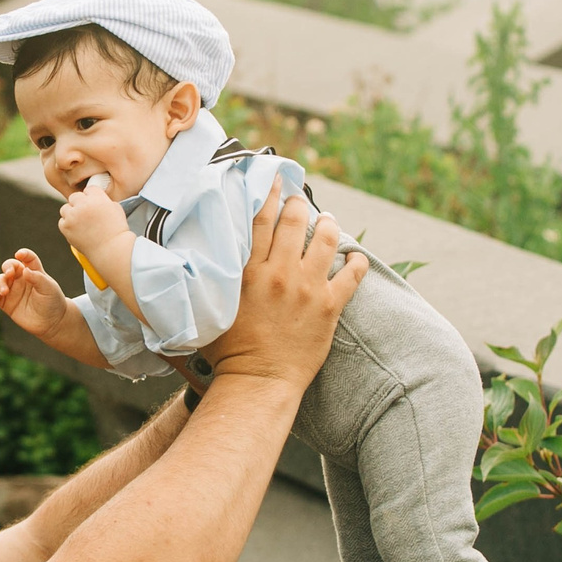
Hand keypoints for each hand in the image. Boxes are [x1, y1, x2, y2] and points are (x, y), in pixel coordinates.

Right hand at [0, 250, 70, 343]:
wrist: (51, 323)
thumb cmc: (52, 302)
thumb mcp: (48, 288)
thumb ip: (37, 278)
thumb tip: (24, 270)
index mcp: (34, 272)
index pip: (28, 258)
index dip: (23, 254)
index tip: (19, 254)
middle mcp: (21, 279)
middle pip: (9, 267)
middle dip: (7, 267)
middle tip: (9, 273)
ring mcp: (13, 291)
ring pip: (0, 280)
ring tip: (4, 291)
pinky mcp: (6, 304)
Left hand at [57, 185, 127, 258]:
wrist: (111, 250)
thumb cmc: (116, 231)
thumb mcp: (116, 209)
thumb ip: (103, 200)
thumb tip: (94, 198)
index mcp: (97, 198)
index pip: (89, 189)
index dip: (92, 197)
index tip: (94, 204)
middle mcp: (83, 205)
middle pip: (75, 197)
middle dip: (80, 204)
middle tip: (86, 214)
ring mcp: (73, 216)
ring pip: (65, 208)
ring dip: (71, 213)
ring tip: (81, 222)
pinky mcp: (66, 227)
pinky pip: (62, 222)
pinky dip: (68, 225)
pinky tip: (77, 230)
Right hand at [203, 181, 367, 394]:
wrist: (258, 381)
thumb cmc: (228, 351)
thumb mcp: (213, 306)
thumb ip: (215, 279)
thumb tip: (205, 259)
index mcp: (249, 271)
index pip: (262, 220)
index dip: (270, 194)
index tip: (275, 180)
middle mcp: (279, 273)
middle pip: (294, 222)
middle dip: (299, 204)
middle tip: (299, 199)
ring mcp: (307, 289)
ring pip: (325, 240)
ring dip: (328, 224)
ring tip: (328, 220)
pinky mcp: (329, 307)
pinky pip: (352, 275)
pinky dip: (357, 261)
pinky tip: (356, 256)